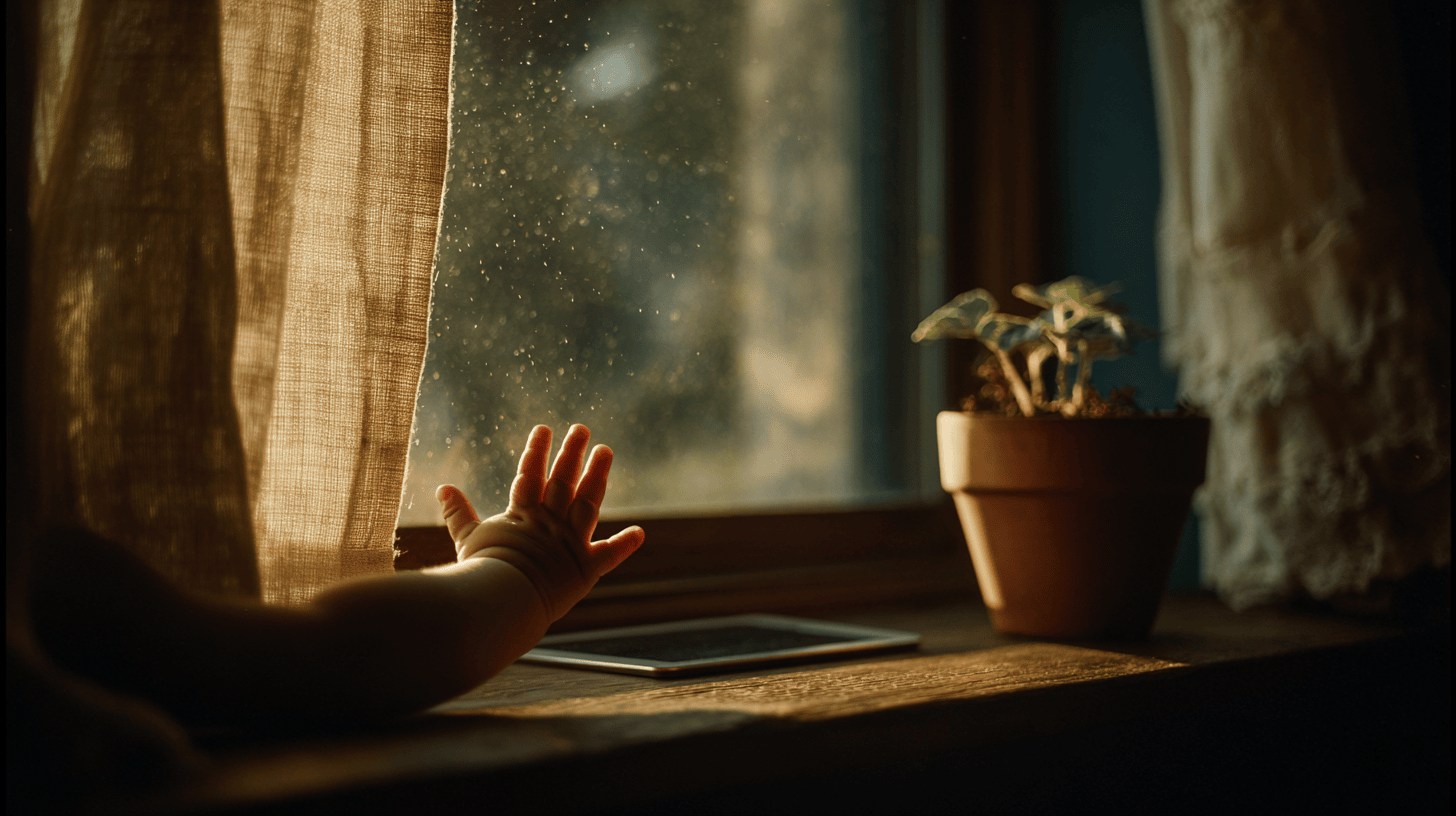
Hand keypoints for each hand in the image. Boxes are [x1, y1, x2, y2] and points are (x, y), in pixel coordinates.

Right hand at [435, 424, 644, 621]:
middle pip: (563, 480)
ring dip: (598, 474)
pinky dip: (624, 545)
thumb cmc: (480, 573)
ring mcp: (569, 542)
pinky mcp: (585, 568)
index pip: (529, 475)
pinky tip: (639, 533)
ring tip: (606, 451)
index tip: (543, 428)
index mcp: (522, 515)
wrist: (501, 600)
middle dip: (572, 452)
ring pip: (588, 501)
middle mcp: (549, 522)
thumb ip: (459, 514)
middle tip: (582, 428)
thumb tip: (442, 488)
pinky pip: (609, 555)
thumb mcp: (467, 538)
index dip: (536, 450)